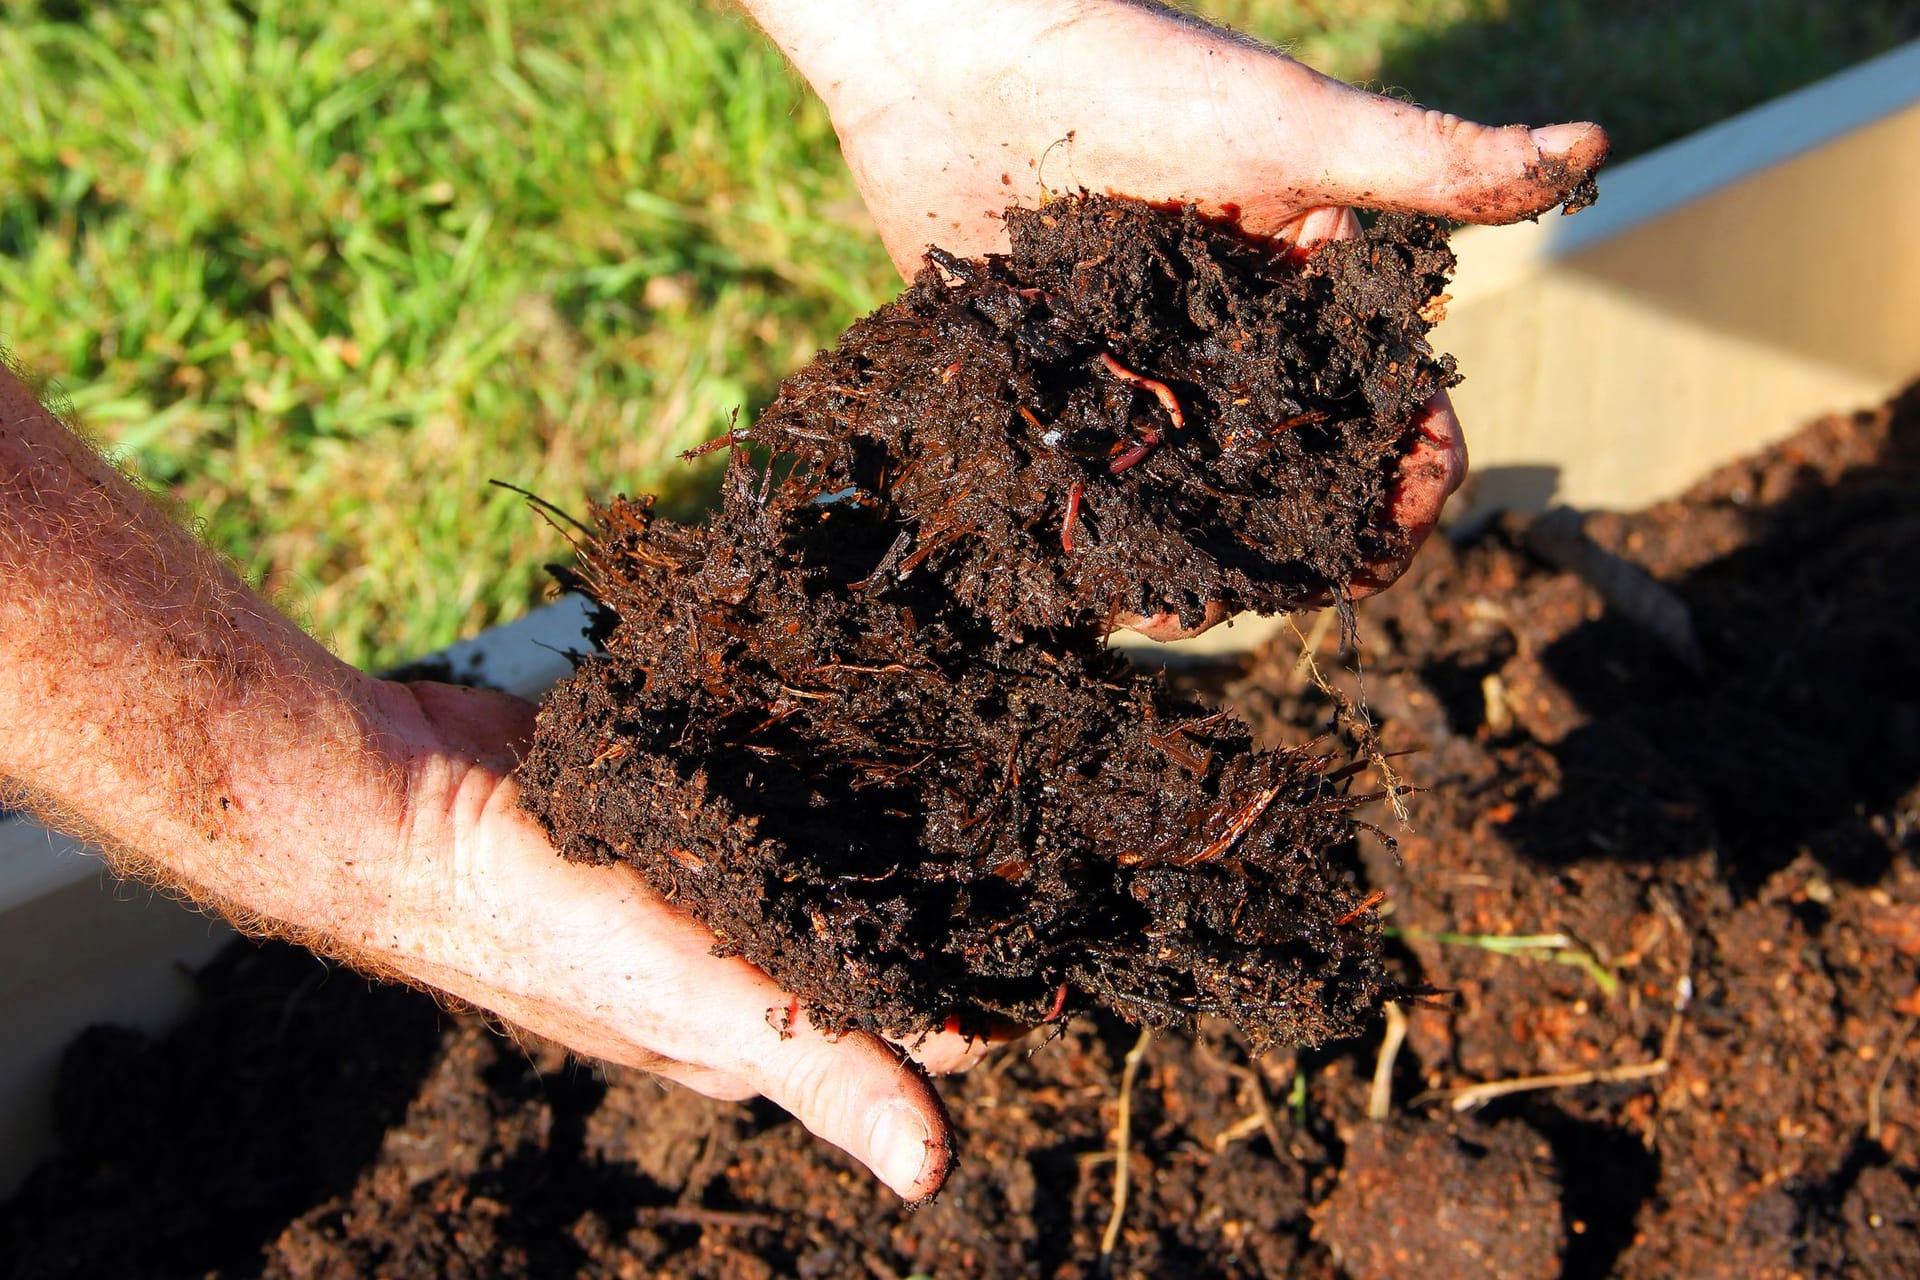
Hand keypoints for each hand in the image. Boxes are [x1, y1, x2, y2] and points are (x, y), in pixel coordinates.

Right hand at [340, 679, 993, 1199]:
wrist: (416, 804)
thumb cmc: (552, 924)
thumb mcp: (701, 1008)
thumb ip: (821, 1072)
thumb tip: (933, 1173)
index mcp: (764, 1034)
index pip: (919, 1023)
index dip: (996, 983)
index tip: (1075, 922)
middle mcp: (752, 960)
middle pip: (894, 928)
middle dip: (967, 887)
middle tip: (1049, 812)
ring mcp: (722, 874)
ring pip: (847, 848)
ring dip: (908, 812)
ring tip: (992, 749)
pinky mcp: (696, 795)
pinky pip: (790, 779)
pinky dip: (835, 758)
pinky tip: (886, 711)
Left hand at [749, 0, 1607, 632]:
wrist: (961, 58)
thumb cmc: (1143, 76)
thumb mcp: (1297, 129)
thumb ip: (1432, 163)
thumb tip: (1595, 147)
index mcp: (1308, 292)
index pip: (1386, 402)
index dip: (1412, 477)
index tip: (1401, 536)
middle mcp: (1235, 343)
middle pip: (1295, 469)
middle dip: (1309, 540)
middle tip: (1301, 590)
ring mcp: (1149, 370)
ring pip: (1200, 492)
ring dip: (1211, 556)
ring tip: (1194, 605)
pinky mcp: (1063, 382)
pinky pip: (1098, 477)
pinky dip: (1110, 534)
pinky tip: (1108, 580)